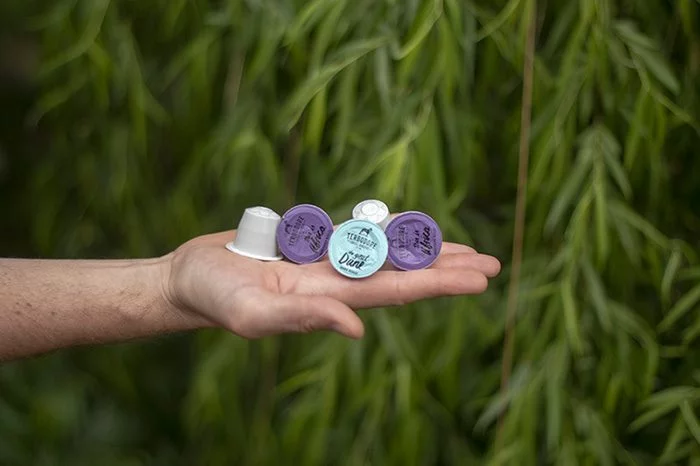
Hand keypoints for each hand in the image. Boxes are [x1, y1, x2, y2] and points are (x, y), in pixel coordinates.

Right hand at [163, 223, 500, 339]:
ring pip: (386, 251)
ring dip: (424, 249)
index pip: (396, 289)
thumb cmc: (214, 299)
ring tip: (463, 248)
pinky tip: (408, 231)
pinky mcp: (310, 243)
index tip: (481, 277)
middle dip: (447, 268)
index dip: (439, 282)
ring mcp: (325, 262)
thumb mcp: (253, 314)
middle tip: (493, 263)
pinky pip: (357, 234)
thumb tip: (358, 327)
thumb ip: (303, 318)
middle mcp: (335, 281)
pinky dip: (386, 231)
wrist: (191, 278)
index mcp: (328, 297)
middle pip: (403, 272)